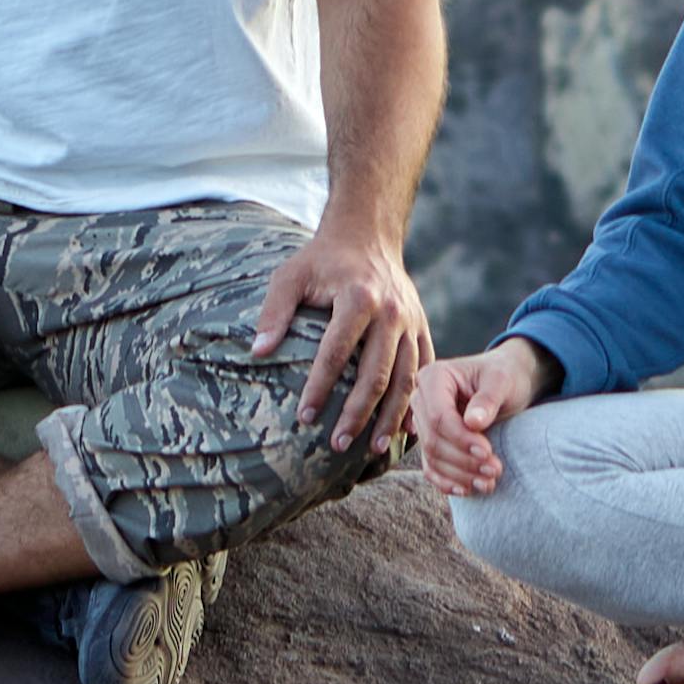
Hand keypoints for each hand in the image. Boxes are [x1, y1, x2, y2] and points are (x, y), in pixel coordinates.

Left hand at [249, 217, 431, 455]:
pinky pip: (425, 370)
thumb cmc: (323, 259)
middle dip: (357, 412)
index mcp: (359, 298)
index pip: (337, 352)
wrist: (367, 235)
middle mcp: (391, 313)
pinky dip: (418, 402)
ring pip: (407, 378)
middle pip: (376, 373)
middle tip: (337, 443)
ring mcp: (411, 322)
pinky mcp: (422, 328)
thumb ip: (274, 312)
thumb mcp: (291, 275)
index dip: (320, 386)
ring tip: (372, 448)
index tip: (304, 416)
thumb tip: (258, 352)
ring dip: (390, 416)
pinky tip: (408, 430)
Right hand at [403, 332, 543, 495]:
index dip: (461, 438)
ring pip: (432, 457)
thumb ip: (488, 399)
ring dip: (459, 475)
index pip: (438, 416)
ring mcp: (423, 422)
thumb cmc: (504, 376)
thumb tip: (473, 422)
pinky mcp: (431, 441)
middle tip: (495, 470)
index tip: (487, 452)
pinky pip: (431, 467)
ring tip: (489, 482)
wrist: (506, 383)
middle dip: (463, 460)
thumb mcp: (502, 381)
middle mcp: (421, 400)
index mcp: (433, 378)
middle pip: (433, 439)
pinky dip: (447, 482)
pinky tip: (467, 490)